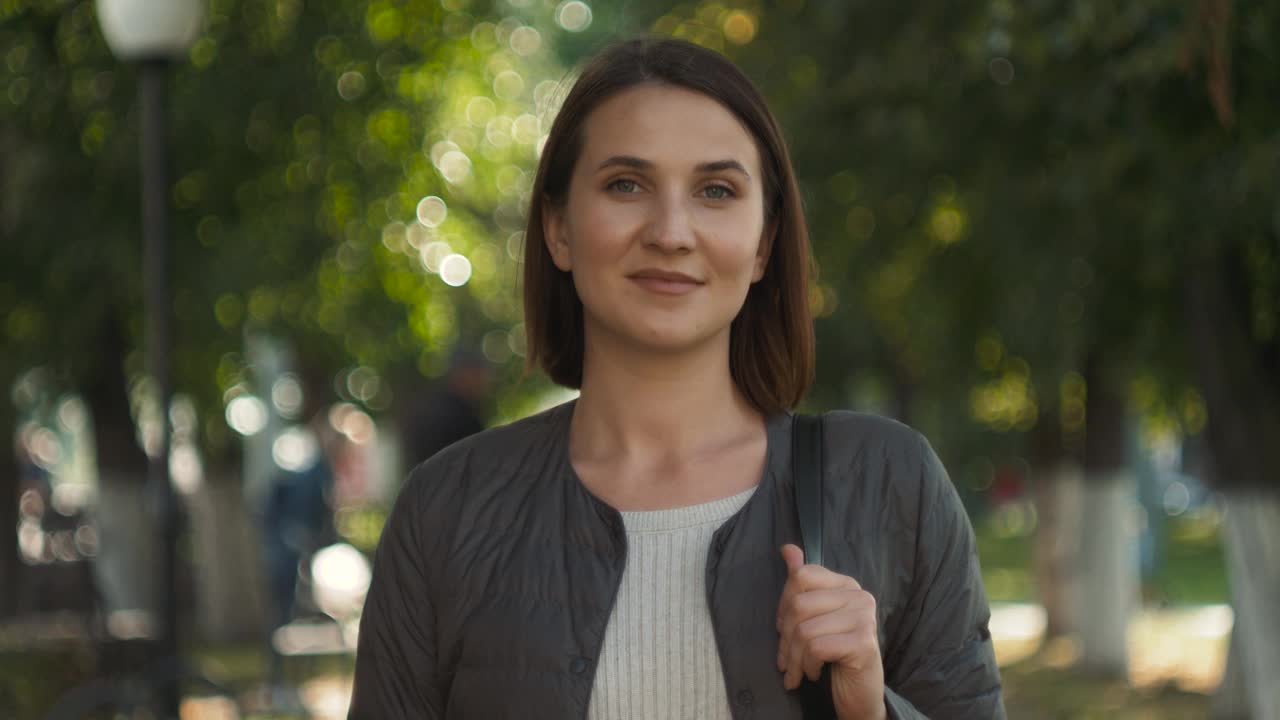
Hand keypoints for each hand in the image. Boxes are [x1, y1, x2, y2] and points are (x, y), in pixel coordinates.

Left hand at [776, 544, 885, 719]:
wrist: (860, 693)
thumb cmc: (834, 654)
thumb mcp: (814, 617)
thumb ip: (801, 582)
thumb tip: (787, 548)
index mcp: (846, 584)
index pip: (802, 575)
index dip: (784, 604)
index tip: (783, 629)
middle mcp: (859, 596)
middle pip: (799, 604)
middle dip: (785, 638)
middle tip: (786, 660)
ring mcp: (864, 618)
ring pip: (805, 630)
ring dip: (794, 658)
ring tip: (798, 671)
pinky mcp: (864, 643)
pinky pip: (816, 648)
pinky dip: (808, 666)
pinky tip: (814, 673)